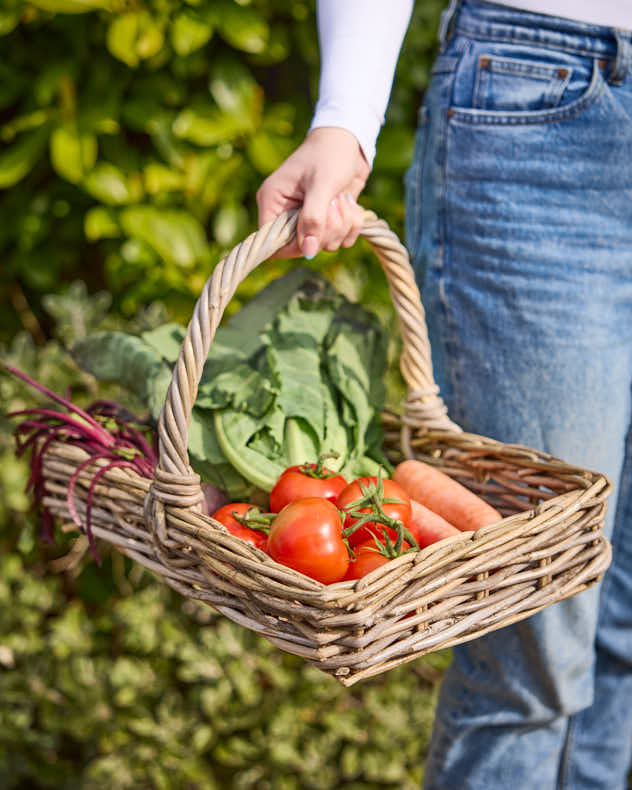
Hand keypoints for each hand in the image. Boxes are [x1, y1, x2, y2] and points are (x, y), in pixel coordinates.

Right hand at [256, 126, 369, 257]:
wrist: (351, 140)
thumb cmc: (330, 154)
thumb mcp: (322, 185)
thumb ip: (313, 219)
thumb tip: (308, 252)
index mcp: (272, 202)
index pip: (274, 243)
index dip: (296, 245)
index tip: (316, 232)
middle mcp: (287, 213)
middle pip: (303, 247)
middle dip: (327, 230)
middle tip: (335, 204)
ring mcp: (308, 218)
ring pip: (324, 245)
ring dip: (342, 226)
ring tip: (343, 199)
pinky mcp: (327, 220)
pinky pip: (340, 239)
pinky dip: (351, 226)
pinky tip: (351, 205)